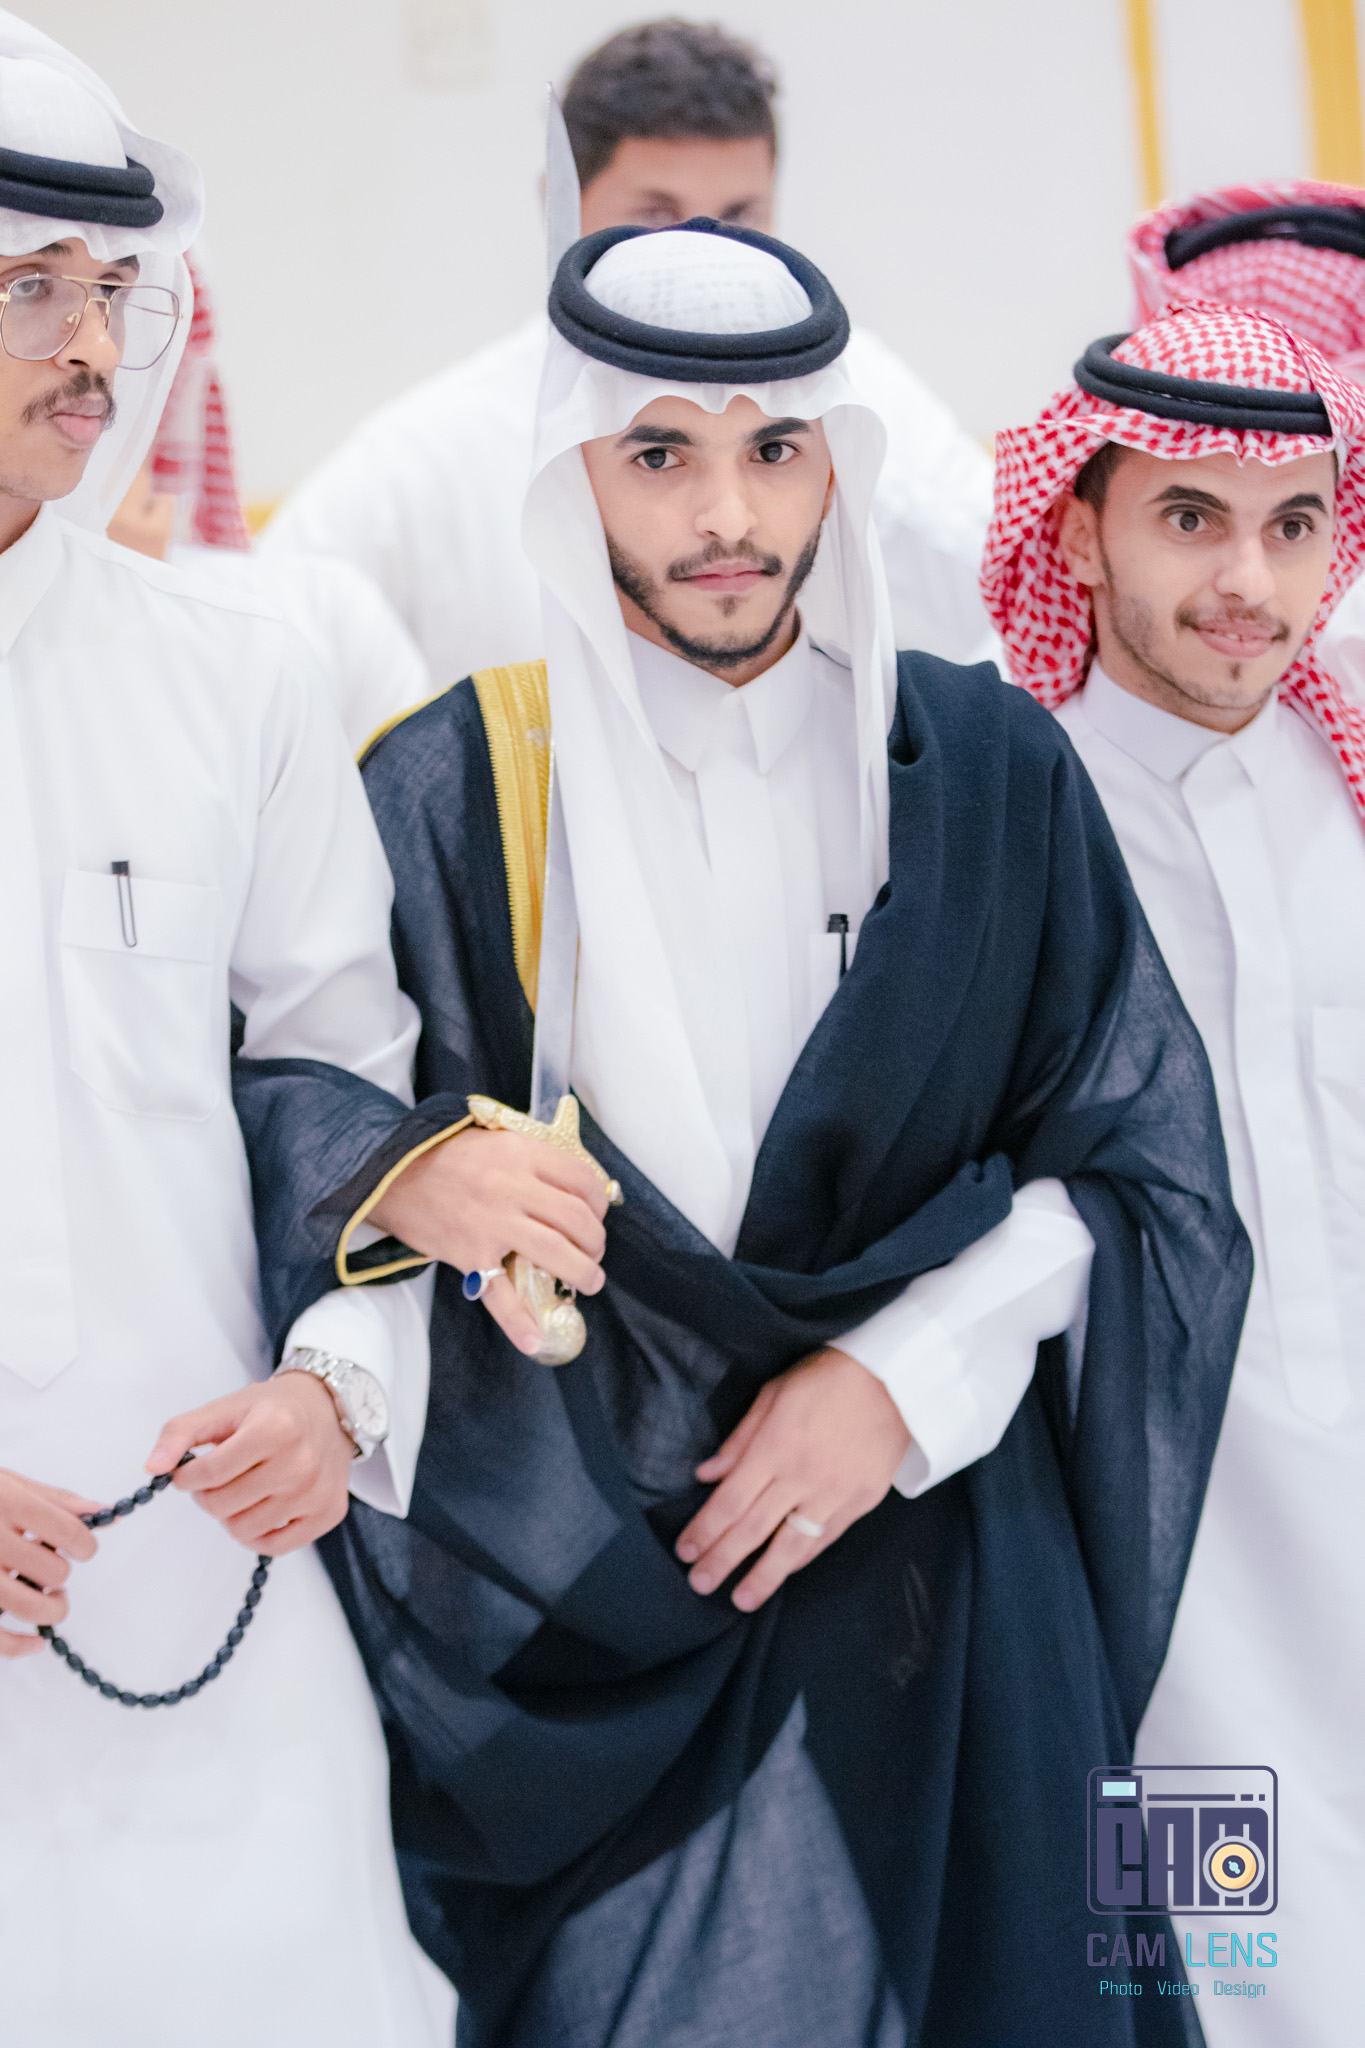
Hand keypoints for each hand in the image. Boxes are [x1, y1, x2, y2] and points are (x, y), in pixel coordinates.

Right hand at [0, 1469, 99, 1655]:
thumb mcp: (11, 1484)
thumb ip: (57, 1500)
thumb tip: (104, 1513)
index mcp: (9, 1503)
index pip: (69, 1532)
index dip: (85, 1545)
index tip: (82, 1548)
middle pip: (53, 1572)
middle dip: (61, 1575)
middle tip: (53, 1571)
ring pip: (30, 1608)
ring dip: (52, 1609)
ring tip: (51, 1599)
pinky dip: (19, 1646)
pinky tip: (35, 1642)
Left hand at [144, 1373, 356, 1555]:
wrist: (327, 1410)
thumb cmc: (271, 1410)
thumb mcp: (224, 1408)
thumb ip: (180, 1433)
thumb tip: (153, 1468)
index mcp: (275, 1429)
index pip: (208, 1474)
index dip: (187, 1477)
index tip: (190, 1470)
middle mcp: (301, 1463)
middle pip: (222, 1506)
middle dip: (208, 1494)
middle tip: (220, 1476)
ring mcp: (316, 1492)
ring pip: (243, 1530)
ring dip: (231, 1514)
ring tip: (242, 1489)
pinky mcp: (327, 1513)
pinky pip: (272, 1546)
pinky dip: (256, 1532)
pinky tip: (261, 1506)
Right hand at [369, 1126, 610, 1355]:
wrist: (391, 1175)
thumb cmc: (445, 1157)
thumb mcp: (495, 1141)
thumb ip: (531, 1159)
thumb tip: (573, 1186)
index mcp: (522, 1154)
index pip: (582, 1179)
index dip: (599, 1202)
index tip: (597, 1215)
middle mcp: (513, 1187)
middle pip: (576, 1219)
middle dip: (595, 1241)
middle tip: (593, 1252)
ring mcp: (493, 1223)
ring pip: (556, 1252)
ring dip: (583, 1272)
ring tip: (588, 1281)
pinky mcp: (470, 1254)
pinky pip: (500, 1293)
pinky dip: (519, 1321)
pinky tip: (535, 1339)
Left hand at [674, 1348, 911, 1611]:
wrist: (896, 1381)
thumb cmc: (828, 1378)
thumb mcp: (774, 1393)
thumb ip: (740, 1439)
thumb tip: (707, 1474)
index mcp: (775, 1446)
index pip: (731, 1500)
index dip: (705, 1530)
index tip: (685, 1551)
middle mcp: (802, 1475)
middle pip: (754, 1528)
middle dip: (722, 1560)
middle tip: (699, 1584)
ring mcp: (835, 1492)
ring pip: (792, 1545)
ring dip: (763, 1576)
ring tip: (741, 1600)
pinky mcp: (862, 1501)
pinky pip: (825, 1537)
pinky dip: (801, 1558)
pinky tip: (784, 1572)